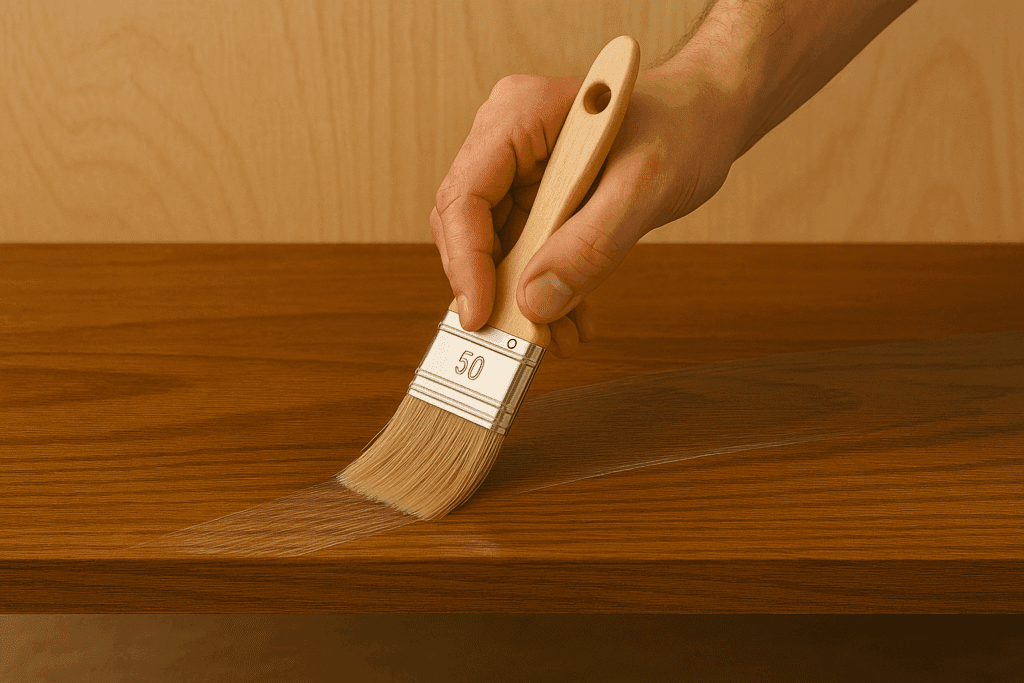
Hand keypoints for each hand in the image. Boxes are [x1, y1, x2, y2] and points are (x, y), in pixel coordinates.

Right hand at [430, 62, 744, 357]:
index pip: (465, 196)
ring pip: (494, 252)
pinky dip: (543, 292)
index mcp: (518, 116)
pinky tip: (571, 319)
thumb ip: (591, 244)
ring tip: (559, 336)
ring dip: (521, 301)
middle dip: (493, 289)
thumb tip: (534, 301)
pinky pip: (523, 256)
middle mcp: (506, 142)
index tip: (480, 315)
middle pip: (467, 229)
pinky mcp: (535, 201)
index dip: (465, 262)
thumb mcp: (644, 187)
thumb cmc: (682, 128)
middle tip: (524, 337)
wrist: (706, 120)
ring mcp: (518, 173)